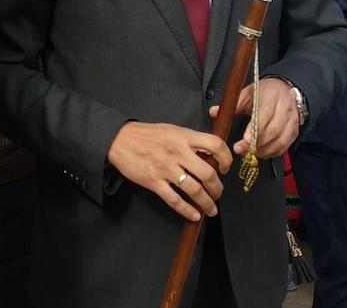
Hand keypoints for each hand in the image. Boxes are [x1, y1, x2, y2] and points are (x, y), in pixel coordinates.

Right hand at [107, 122, 233, 221]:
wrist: (120, 140)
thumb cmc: (148, 134)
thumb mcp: (173, 130)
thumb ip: (191, 141)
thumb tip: (210, 155)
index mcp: (184, 137)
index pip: (215, 145)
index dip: (226, 158)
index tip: (226, 168)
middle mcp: (177, 152)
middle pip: (207, 174)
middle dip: (217, 188)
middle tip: (218, 193)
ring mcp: (165, 168)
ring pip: (194, 190)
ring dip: (206, 203)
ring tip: (211, 209)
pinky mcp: (154, 182)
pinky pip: (174, 200)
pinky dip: (187, 211)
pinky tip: (194, 216)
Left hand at [207, 78, 299, 159]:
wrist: (284, 89)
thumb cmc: (263, 92)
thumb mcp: (247, 93)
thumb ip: (232, 105)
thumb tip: (214, 112)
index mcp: (270, 95)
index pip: (264, 115)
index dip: (254, 129)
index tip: (244, 140)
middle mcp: (284, 108)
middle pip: (273, 130)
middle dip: (257, 143)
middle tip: (241, 149)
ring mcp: (292, 120)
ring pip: (280, 140)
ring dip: (264, 150)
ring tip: (249, 153)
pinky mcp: (294, 131)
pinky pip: (285, 146)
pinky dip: (272, 152)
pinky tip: (261, 153)